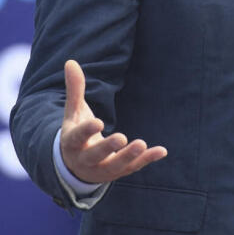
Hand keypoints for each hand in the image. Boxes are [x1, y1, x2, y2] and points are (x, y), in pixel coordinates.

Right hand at [57, 60, 166, 183]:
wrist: (74, 167)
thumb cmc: (76, 133)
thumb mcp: (73, 112)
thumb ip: (75, 89)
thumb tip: (70, 61)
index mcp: (72, 143)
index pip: (78, 137)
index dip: (87, 130)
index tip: (98, 123)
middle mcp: (85, 159)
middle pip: (95, 155)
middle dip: (108, 147)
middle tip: (122, 138)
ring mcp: (102, 168)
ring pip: (116, 165)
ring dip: (129, 157)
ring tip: (142, 144)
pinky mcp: (118, 173)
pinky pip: (133, 167)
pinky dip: (147, 160)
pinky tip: (162, 150)